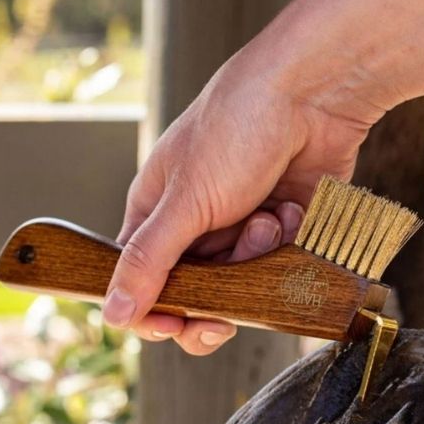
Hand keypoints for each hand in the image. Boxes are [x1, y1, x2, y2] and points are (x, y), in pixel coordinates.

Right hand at [102, 32, 384, 353]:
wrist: (311, 96)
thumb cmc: (236, 128)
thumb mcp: (185, 200)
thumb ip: (149, 260)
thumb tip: (113, 313)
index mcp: (157, 216)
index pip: (141, 281)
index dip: (153, 312)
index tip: (172, 326)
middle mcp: (196, 228)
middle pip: (194, 294)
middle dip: (213, 303)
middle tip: (223, 317)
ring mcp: (239, 230)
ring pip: (241, 284)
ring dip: (254, 259)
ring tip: (265, 219)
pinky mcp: (278, 231)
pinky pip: (277, 264)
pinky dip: (284, 242)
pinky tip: (288, 210)